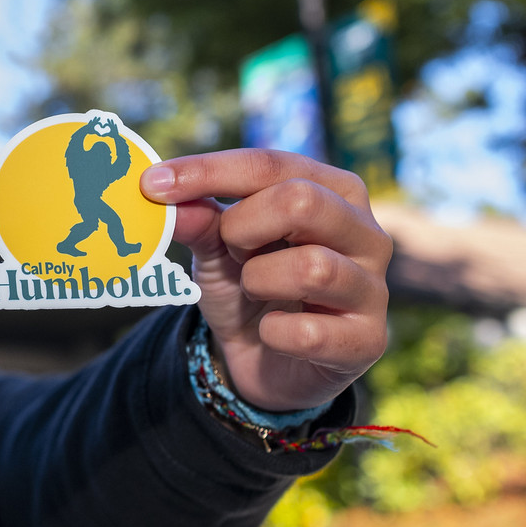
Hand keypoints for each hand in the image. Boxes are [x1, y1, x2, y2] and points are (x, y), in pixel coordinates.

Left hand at [139, 150, 390, 412]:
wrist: (265, 362)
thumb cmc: (249, 287)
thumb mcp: (217, 250)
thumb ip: (199, 221)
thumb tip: (166, 198)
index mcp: (334, 191)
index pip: (271, 164)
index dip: (209, 171)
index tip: (152, 184)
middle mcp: (365, 231)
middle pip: (302, 201)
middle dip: (244, 227)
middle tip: (229, 250)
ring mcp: (373, 287)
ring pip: (312, 267)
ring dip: (260, 280)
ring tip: (255, 289)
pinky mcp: (368, 340)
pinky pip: (309, 333)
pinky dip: (273, 335)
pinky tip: (271, 333)